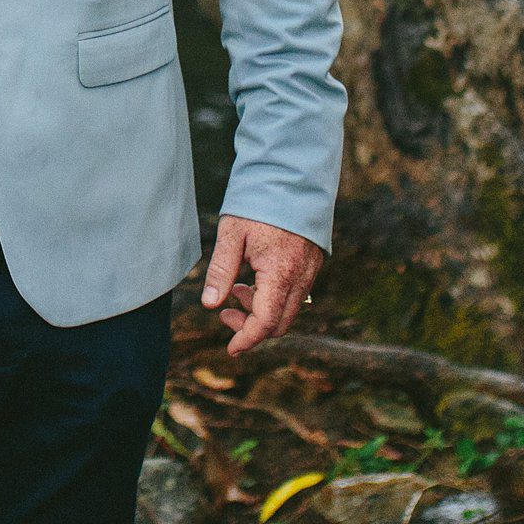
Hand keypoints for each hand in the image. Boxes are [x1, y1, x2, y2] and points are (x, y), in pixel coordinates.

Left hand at [201, 215, 323, 356]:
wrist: (292, 175)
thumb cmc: (259, 202)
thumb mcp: (232, 234)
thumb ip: (221, 271)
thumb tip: (210, 305)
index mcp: (280, 273)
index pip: (266, 323)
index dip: (247, 339)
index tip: (231, 349)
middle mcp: (301, 277)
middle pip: (280, 323)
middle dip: (252, 327)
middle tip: (225, 312)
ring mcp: (310, 271)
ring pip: (289, 310)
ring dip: (262, 311)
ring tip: (236, 289)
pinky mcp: (312, 263)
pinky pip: (295, 294)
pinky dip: (274, 297)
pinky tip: (252, 280)